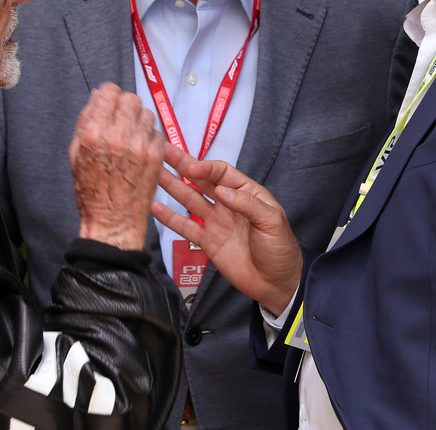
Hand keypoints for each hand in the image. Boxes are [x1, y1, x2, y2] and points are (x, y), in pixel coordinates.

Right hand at [69, 84, 165, 249]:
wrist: (112, 221)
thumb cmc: (91, 190)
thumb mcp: (76, 154)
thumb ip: (86, 122)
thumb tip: (97, 96)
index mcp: (94, 134)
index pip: (109, 92)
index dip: (110, 94)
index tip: (111, 101)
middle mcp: (118, 137)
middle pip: (131, 99)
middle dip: (125, 106)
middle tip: (122, 120)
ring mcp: (139, 146)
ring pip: (146, 113)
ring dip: (139, 121)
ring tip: (131, 137)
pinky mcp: (155, 156)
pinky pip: (156, 132)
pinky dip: (149, 137)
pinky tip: (140, 151)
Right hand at [151, 147, 302, 316]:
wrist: (276, 283)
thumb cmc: (281, 249)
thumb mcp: (272, 221)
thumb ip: (247, 204)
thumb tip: (221, 191)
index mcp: (246, 193)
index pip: (221, 173)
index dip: (205, 168)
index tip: (191, 168)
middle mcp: (228, 203)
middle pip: (201, 181)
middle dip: (182, 166)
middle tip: (163, 151)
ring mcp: (216, 222)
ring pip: (190, 200)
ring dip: (173, 186)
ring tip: (155, 173)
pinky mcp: (208, 242)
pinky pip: (186, 226)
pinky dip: (170, 218)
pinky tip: (155, 208)